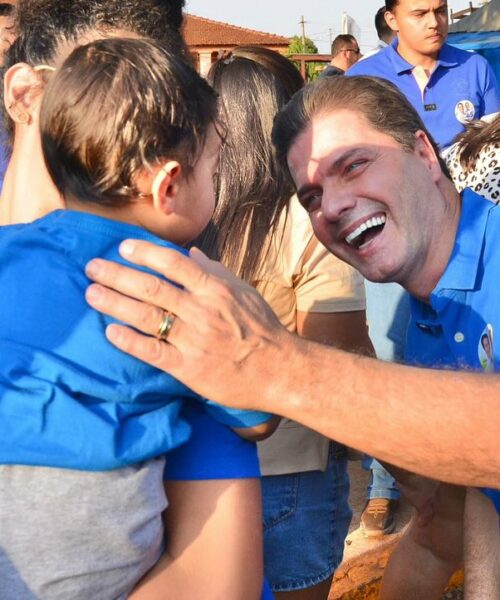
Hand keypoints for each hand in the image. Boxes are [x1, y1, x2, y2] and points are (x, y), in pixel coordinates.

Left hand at [85, 241, 290, 409]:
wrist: (278, 370)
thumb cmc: (261, 328)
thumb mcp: (243, 292)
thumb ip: (215, 272)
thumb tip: (191, 253)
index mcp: (215, 289)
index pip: (173, 263)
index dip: (144, 253)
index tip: (122, 248)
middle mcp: (201, 311)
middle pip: (151, 288)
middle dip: (117, 275)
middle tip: (92, 268)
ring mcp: (193, 340)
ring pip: (146, 317)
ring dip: (115, 304)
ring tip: (92, 294)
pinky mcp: (188, 368)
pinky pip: (153, 352)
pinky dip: (130, 341)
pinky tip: (110, 332)